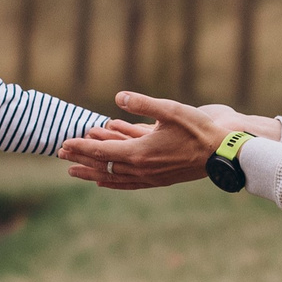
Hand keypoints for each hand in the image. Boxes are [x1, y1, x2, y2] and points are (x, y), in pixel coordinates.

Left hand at [56, 93, 277, 188]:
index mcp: (139, 153)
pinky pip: (128, 184)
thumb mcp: (170, 110)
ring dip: (92, 174)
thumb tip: (118, 97)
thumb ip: (142, 103)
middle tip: (60, 156)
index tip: (63, 144)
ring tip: (75, 172)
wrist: (222, 154)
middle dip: (80, 160)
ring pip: (113, 178)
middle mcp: (141, 169)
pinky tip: (106, 180)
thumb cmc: (198, 129)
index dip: (80, 147)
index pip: (101, 151)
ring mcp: (150, 178)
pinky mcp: (158, 180)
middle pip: (102, 166)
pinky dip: (113, 181)